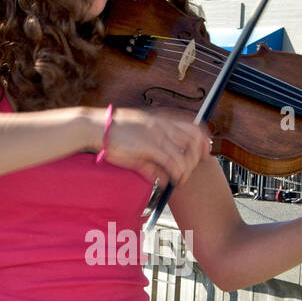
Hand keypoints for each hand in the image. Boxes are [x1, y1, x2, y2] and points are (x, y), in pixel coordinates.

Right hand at [94, 106, 213, 188]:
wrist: (96, 127)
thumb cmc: (115, 135)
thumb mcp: (138, 144)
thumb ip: (154, 161)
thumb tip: (164, 179)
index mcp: (162, 120)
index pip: (193, 125)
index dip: (204, 140)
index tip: (205, 153)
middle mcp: (163, 125)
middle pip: (194, 139)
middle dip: (198, 157)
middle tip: (191, 170)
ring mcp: (157, 135)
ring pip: (185, 155)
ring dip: (186, 171)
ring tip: (180, 180)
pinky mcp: (150, 147)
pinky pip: (172, 162)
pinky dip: (177, 174)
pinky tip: (173, 181)